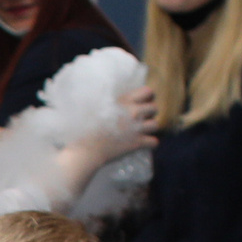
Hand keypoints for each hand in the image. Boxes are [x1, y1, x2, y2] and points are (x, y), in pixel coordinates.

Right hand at [53, 87, 156, 201]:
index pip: (148, 91)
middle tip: (141, 118)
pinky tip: (144, 143)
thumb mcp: (95, 107)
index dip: (147, 97)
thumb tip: (113, 98)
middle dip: (150, 113)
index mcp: (125, 101)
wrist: (86, 150)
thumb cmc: (85, 128)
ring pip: (156, 125)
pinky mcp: (137, 143)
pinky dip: (150, 143)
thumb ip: (108, 101)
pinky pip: (154, 142)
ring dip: (150, 128)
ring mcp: (137, 128)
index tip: (142, 102)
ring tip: (142, 131)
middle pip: (154, 108)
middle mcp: (134, 113)